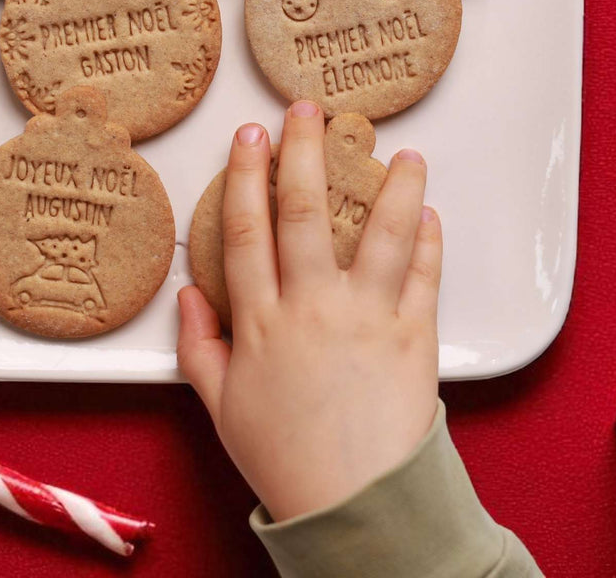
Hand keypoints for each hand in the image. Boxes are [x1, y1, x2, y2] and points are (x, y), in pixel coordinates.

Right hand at [177, 100, 441, 521]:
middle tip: (308, 110)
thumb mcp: (220, 406)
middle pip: (305, 213)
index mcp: (262, 321)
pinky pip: (425, 276)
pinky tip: (431, 213)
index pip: (248, 231)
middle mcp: (313, 306)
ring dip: (392, 185)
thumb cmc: (285, 458)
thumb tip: (184, 297)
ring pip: (381, 233)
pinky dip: (431, 240)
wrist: (354, 506)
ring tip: (401, 149)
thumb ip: (197, 346)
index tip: (250, 137)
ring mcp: (368, 317)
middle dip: (305, 153)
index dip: (247, 176)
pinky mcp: (414, 336)